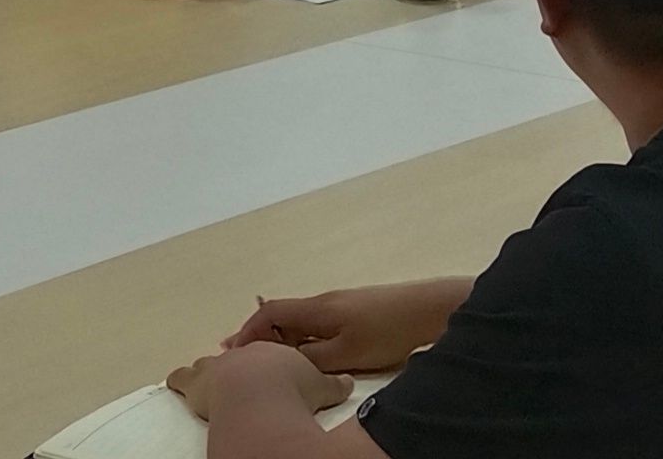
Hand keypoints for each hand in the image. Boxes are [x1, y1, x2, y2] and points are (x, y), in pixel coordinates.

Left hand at [170, 342, 348, 422]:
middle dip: (232, 364)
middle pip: (232, 355)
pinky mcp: (195, 383)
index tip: (263, 370)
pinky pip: (181, 379)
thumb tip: (348, 382)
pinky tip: (174, 383)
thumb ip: (333, 383)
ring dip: (203, 371)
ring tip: (200, 377)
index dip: (263, 362)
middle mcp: (241, 355)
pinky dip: (179, 381)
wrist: (261, 393)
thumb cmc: (292, 387)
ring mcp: (216, 366)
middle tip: (232, 373)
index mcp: (269, 351)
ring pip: (204, 363)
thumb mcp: (321, 385)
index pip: (264, 351)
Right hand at [223, 282, 451, 373]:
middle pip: (281, 315)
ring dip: (280, 337)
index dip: (248, 329)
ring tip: (267, 357)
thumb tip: (284, 360)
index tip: (231, 348)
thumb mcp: (346, 353)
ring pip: (299, 322)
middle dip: (259, 334)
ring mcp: (340, 306)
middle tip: (239, 354)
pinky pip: (316, 325)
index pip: (270, 312)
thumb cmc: (388, 331)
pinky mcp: (354, 314)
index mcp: (317, 309)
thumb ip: (312, 358)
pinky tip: (304, 354)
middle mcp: (324, 303)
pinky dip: (301, 338)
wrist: (430, 309)